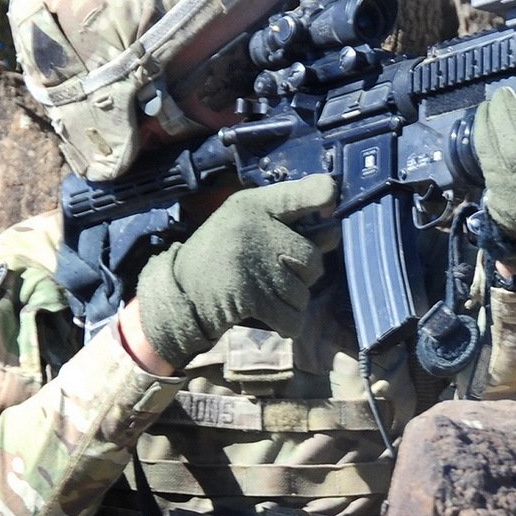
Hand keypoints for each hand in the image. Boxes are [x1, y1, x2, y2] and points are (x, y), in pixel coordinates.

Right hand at [135, 175, 336, 369]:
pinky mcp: (251, 297)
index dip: (324, 195)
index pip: (302, 192)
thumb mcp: (244, 221)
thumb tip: (334, 225)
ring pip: (303, 291)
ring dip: (292, 301)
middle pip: (312, 258)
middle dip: (304, 274)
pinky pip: (292, 317)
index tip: (330, 207)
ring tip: (268, 293)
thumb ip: (286, 217)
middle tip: (281, 274)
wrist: (182, 292)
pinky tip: (273, 315)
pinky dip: (288, 323)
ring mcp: (254, 265)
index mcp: (254, 205)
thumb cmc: (221, 254)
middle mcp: (255, 229)